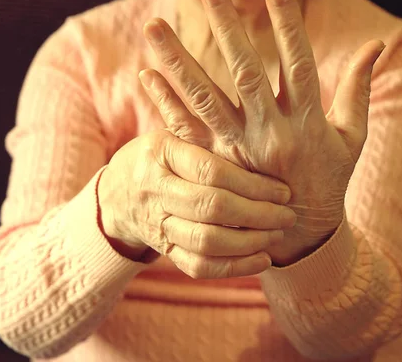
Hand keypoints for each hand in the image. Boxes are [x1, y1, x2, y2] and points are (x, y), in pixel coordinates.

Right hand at [98, 130, 296, 277]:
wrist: (115, 194)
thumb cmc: (157, 157)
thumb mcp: (173, 134)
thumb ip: (208, 138)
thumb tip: (266, 142)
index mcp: (161, 153)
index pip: (211, 172)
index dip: (252, 184)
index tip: (283, 190)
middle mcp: (155, 190)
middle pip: (211, 207)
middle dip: (257, 214)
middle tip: (287, 215)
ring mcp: (156, 224)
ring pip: (205, 241)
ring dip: (249, 241)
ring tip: (277, 234)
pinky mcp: (163, 250)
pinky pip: (197, 266)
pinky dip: (233, 268)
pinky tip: (261, 259)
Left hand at [140, 0, 384, 264]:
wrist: (297, 235)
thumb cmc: (328, 180)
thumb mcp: (351, 139)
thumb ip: (358, 90)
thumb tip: (377, 46)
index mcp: (306, 123)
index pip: (299, 66)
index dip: (288, 28)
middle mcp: (268, 133)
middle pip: (245, 75)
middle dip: (228, 31)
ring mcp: (236, 149)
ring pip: (205, 99)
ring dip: (178, 61)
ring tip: (154, 27)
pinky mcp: (214, 163)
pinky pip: (186, 131)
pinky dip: (165, 103)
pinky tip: (146, 75)